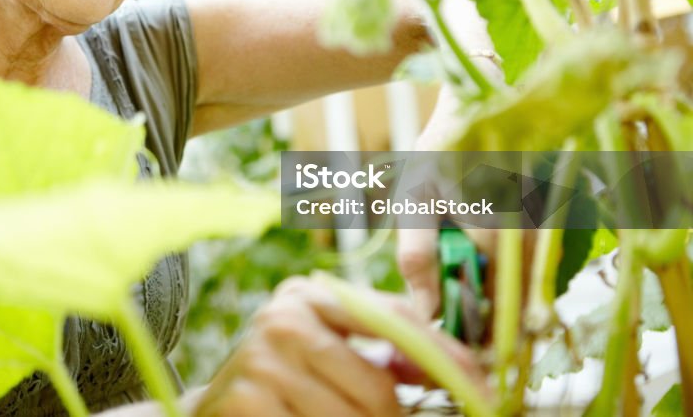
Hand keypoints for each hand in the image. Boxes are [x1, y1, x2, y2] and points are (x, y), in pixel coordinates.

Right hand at [193, 276, 485, 416]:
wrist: (217, 406)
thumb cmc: (287, 375)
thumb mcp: (333, 348)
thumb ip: (387, 350)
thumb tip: (457, 369)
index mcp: (311, 294)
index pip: (395, 321)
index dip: (446, 359)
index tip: (483, 391)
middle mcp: (283, 318)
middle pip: (377, 389)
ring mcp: (260, 360)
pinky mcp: (246, 400)